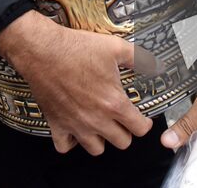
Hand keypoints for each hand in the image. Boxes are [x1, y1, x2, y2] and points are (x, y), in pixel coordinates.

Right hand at [0, 11, 151, 154]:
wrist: (42, 50)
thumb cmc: (75, 48)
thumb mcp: (114, 47)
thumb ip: (137, 57)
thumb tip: (154, 63)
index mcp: (113, 103)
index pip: (139, 128)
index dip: (145, 124)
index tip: (142, 119)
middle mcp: (96, 119)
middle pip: (122, 142)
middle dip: (126, 132)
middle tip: (122, 120)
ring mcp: (76, 125)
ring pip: (96, 149)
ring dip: (101, 138)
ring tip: (101, 125)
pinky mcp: (57, 124)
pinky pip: (65, 147)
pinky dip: (72, 141)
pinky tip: (76, 129)